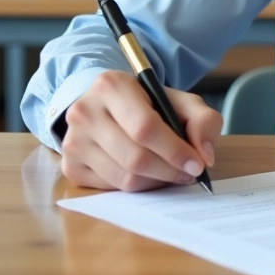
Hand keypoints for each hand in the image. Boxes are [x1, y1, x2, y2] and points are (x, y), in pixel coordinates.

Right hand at [59, 69, 221, 191]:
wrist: (108, 107)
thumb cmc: (148, 104)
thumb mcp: (180, 101)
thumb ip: (202, 120)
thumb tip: (204, 155)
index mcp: (111, 85)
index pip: (145, 127)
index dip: (175, 150)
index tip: (198, 164)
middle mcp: (84, 112)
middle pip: (135, 157)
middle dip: (170, 171)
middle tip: (189, 173)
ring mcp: (73, 141)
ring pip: (124, 178)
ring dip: (156, 182)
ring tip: (172, 173)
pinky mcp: (70, 166)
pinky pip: (111, 188)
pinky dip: (137, 187)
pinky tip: (149, 175)